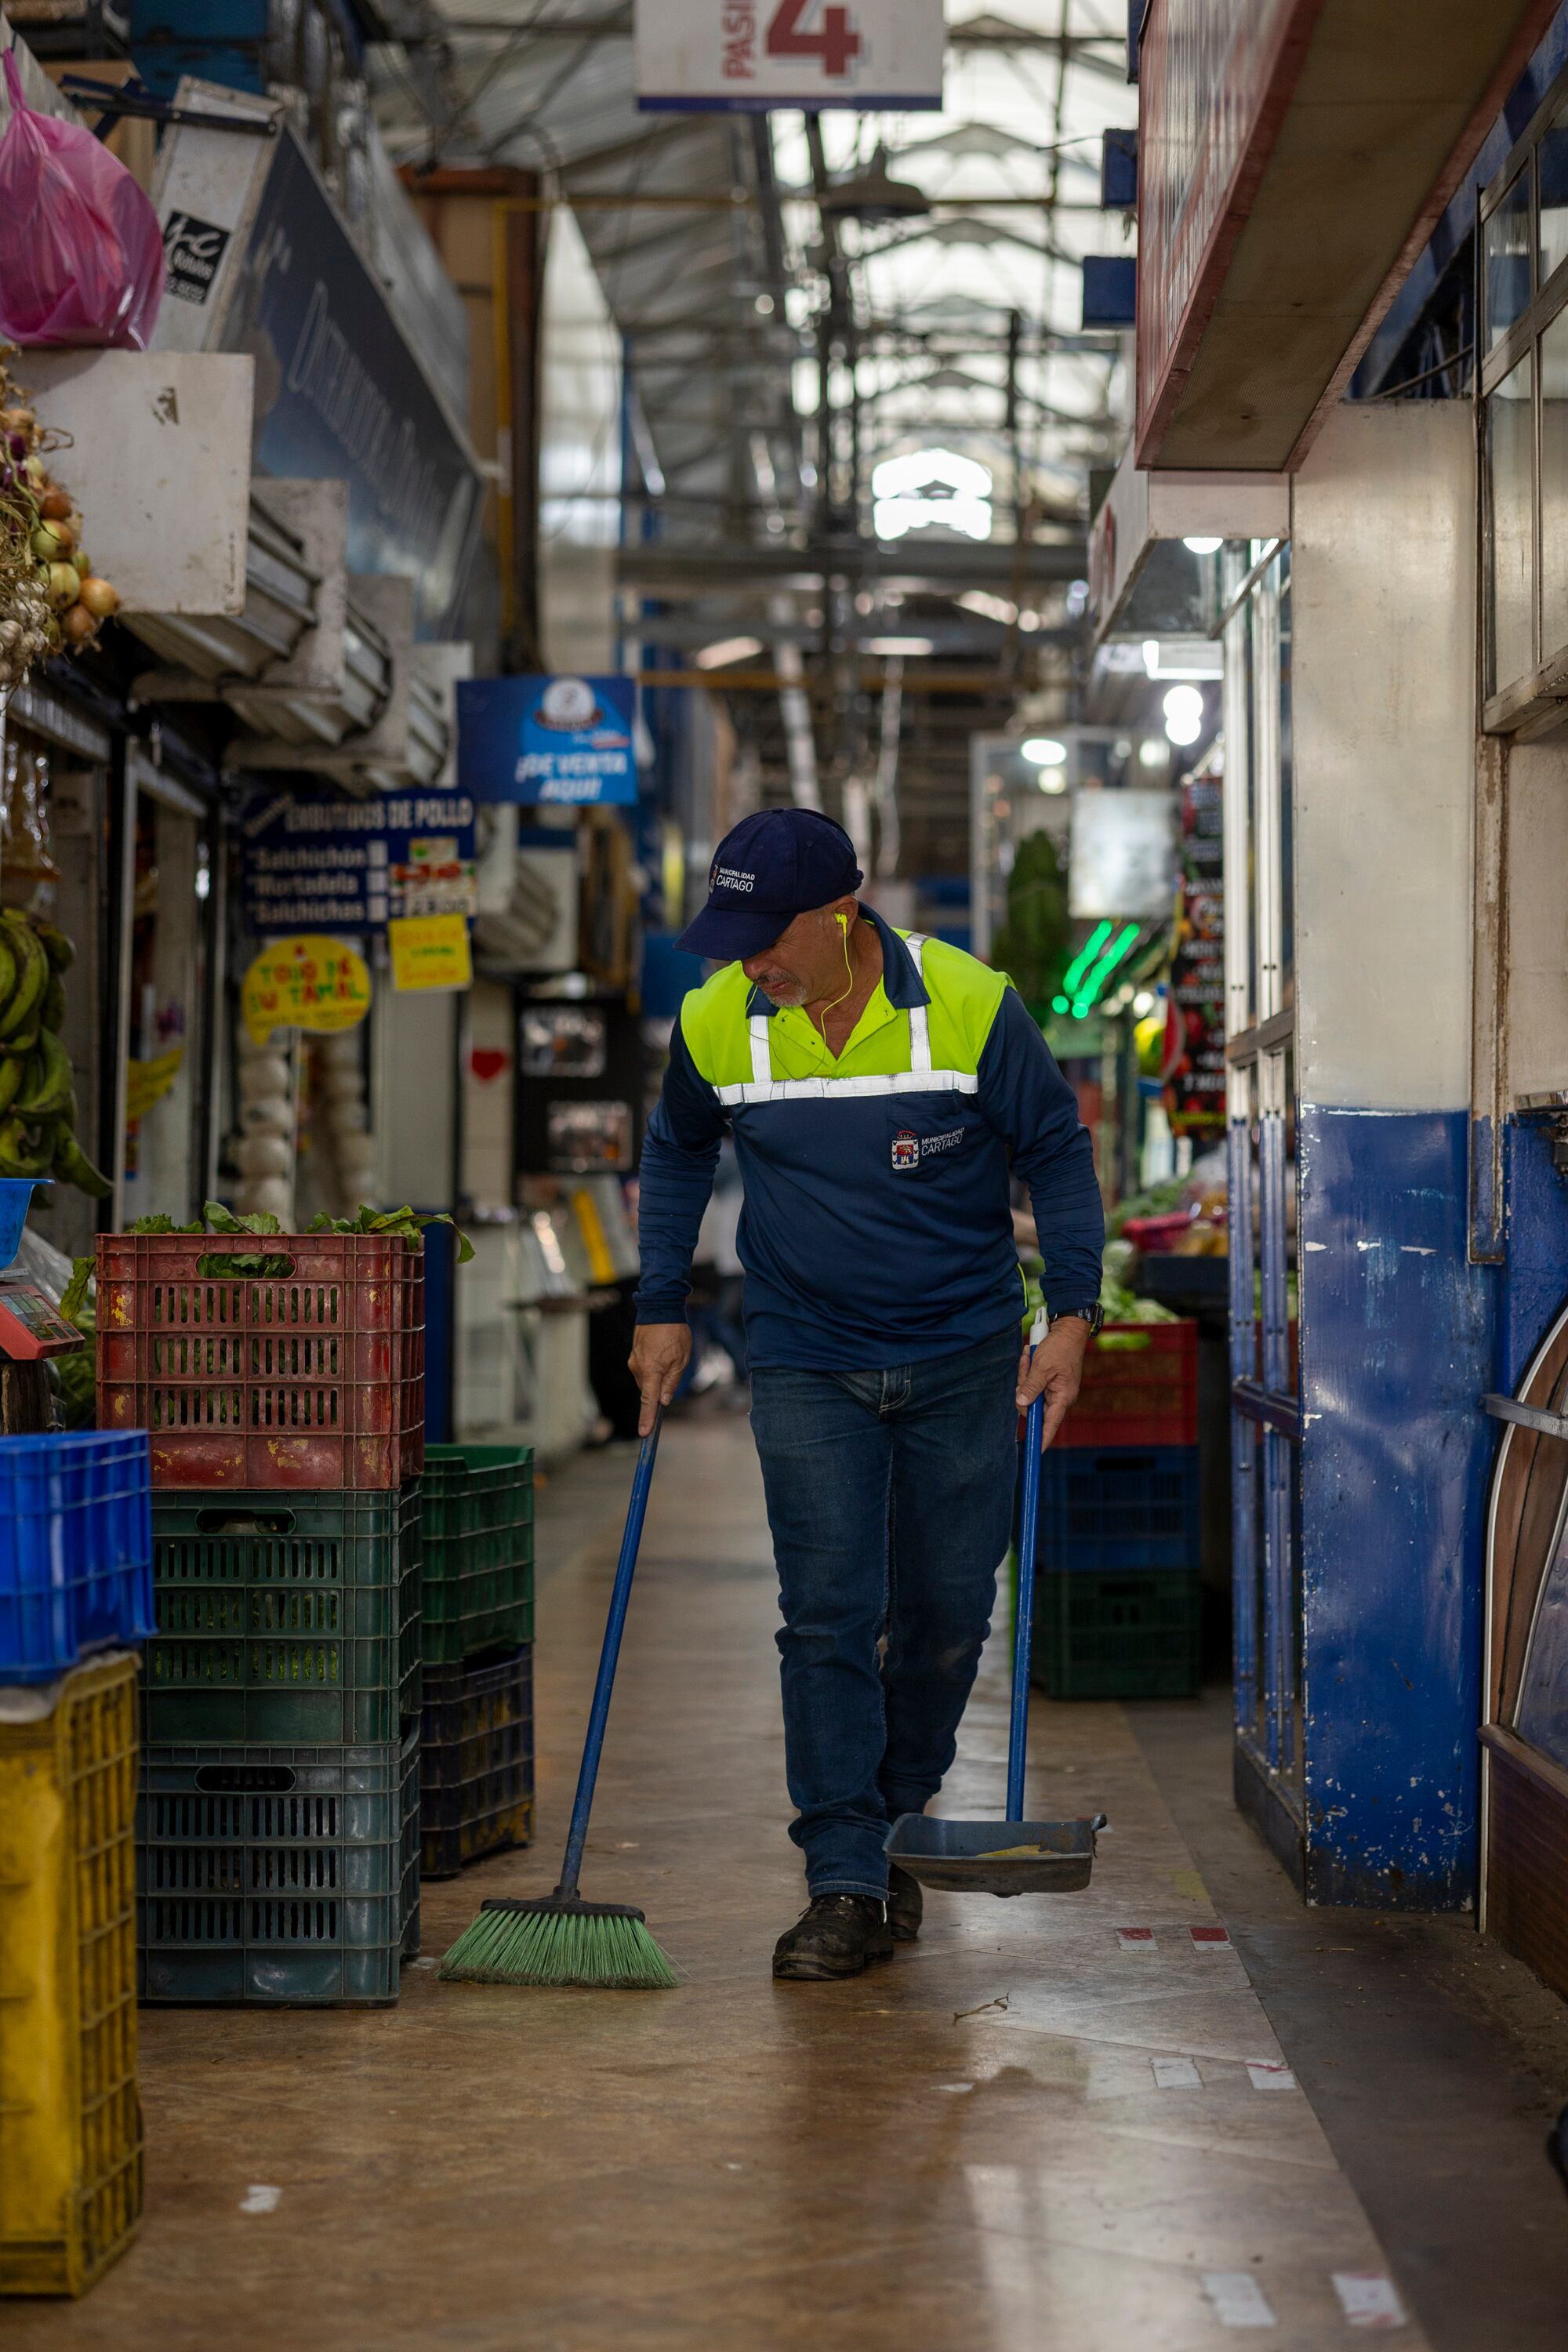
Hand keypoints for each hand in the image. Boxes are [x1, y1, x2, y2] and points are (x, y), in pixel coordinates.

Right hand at [629, 1323, 690, 1436]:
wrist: (659, 1308)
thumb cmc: (674, 1332)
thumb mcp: (681, 1359)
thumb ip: (671, 1382)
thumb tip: (664, 1401)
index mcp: (651, 1371)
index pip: (648, 1401)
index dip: (647, 1418)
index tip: (644, 1433)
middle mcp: (638, 1368)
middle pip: (648, 1391)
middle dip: (659, 1391)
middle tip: (674, 1373)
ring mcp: (634, 1361)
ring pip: (647, 1381)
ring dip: (658, 1378)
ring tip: (671, 1357)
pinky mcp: (634, 1356)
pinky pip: (644, 1370)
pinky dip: (653, 1370)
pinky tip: (663, 1356)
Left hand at [1016, 1316, 1090, 1450]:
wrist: (1068, 1330)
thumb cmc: (1060, 1348)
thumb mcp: (1043, 1367)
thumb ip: (1031, 1386)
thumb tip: (1021, 1403)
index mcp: (1062, 1397)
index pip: (1050, 1424)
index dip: (1042, 1438)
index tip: (1035, 1451)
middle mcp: (1058, 1397)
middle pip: (1033, 1406)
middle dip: (1024, 1388)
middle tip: (1026, 1370)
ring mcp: (1052, 1389)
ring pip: (1029, 1393)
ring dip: (1025, 1376)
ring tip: (1029, 1358)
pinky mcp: (1047, 1381)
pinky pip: (1031, 1382)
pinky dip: (1027, 1370)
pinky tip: (1029, 1357)